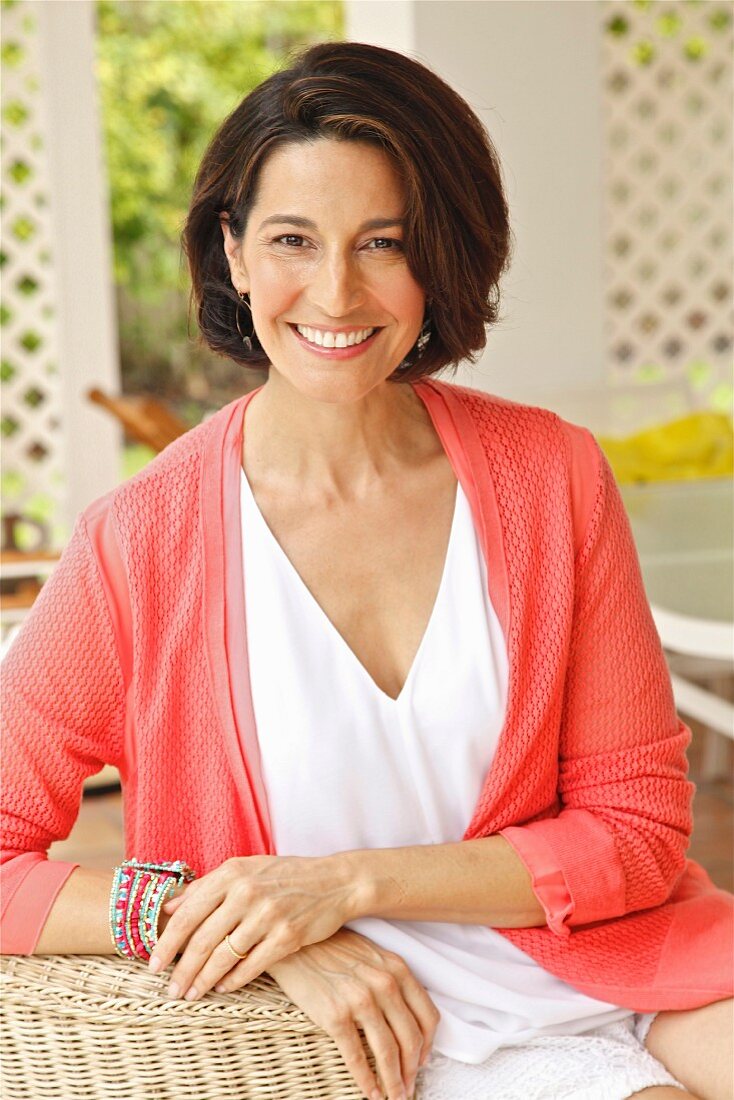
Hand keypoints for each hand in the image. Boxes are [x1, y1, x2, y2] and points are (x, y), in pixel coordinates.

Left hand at [149, 854, 358, 1000]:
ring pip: (224, 957)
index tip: (153, 964)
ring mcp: (269, 915)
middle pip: (202, 940)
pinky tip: (223, 987)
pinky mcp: (288, 936)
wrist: (334, 881)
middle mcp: (247, 892)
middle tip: (170, 990)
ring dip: (203, 981)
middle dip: (182, 970)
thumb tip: (169, 906)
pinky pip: (252, 966)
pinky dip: (233, 981)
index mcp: (232, 873)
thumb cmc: (285, 875)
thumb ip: (206, 886)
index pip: (188, 913)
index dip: (167, 942)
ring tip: (191, 994)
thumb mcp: (245, 870)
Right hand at [264, 928, 439, 1099]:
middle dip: (412, 1071)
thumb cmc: (333, 948)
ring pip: (388, 1052)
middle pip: (411, 1039)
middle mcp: (384, 984)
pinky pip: (356, 1057)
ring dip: (394, 1082)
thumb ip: (392, 980)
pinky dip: (367, 1081)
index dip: (428, 1046)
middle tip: (409, 1088)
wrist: (295, 944)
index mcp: (397, 969)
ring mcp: (360, 1000)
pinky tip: (371, 1093)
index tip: (422, 1062)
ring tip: (394, 1097)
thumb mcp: (372, 955)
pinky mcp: (335, 1016)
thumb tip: (405, 1017)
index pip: (427, 1016)